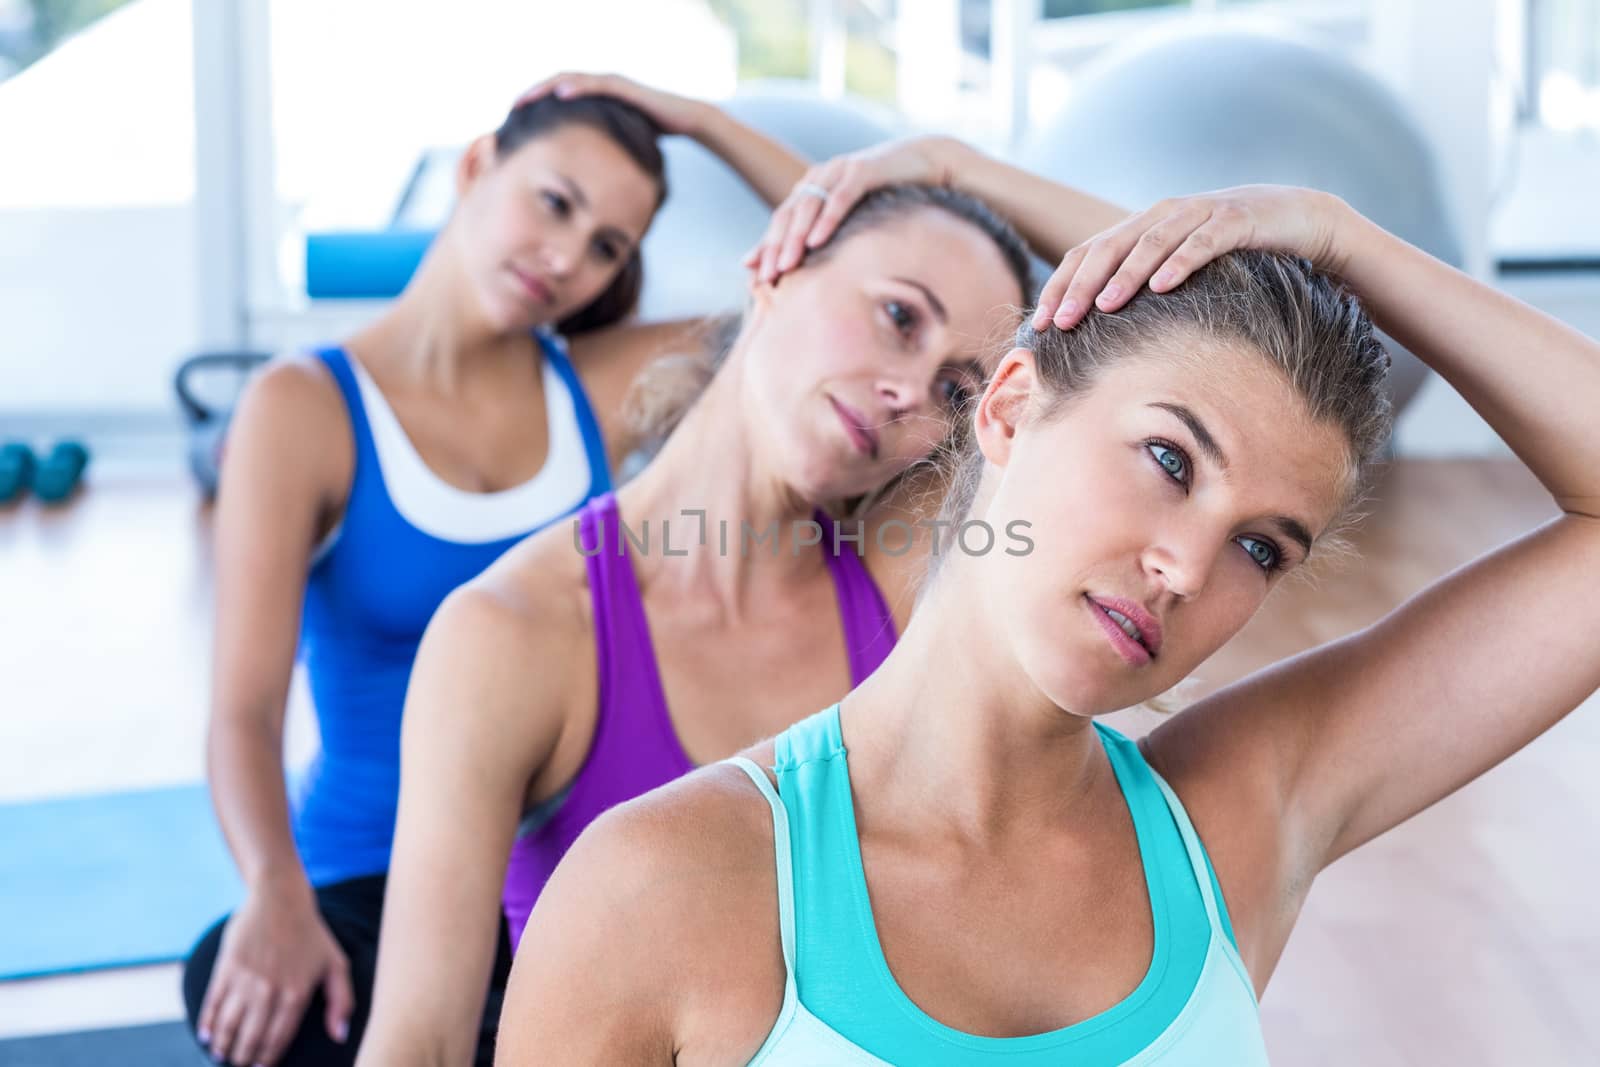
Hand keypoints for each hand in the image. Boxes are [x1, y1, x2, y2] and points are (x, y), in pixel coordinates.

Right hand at [197, 882, 353, 1065]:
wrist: (280, 898)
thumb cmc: (312, 934)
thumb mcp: (336, 964)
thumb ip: (341, 1002)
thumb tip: (340, 1036)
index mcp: (297, 994)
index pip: (278, 1040)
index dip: (267, 1060)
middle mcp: (270, 991)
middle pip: (250, 1038)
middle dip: (243, 1058)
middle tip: (239, 1064)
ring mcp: (246, 980)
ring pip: (230, 1026)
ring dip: (223, 1046)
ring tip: (222, 1055)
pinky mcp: (227, 968)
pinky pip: (213, 1004)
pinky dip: (209, 1024)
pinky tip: (207, 1036)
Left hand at [514, 72, 705, 137]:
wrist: (684, 119)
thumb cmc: (653, 134)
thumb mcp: (618, 145)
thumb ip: (600, 152)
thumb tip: (583, 181)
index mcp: (594, 100)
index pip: (558, 98)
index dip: (536, 106)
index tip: (516, 120)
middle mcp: (599, 86)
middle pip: (557, 85)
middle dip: (533, 95)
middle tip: (512, 108)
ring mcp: (611, 84)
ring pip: (571, 80)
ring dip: (546, 88)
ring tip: (526, 98)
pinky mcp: (624, 87)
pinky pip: (596, 84)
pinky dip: (577, 87)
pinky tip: (561, 94)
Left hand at [745, 136, 965, 283]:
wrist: (928, 162)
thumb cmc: (891, 194)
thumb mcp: (855, 217)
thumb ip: (832, 233)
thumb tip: (810, 265)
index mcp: (814, 188)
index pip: (782, 221)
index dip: (766, 247)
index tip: (753, 277)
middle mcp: (821, 177)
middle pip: (788, 215)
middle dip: (775, 247)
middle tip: (766, 277)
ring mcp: (840, 170)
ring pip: (809, 206)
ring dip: (795, 237)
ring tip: (786, 265)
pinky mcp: (864, 169)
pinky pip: (841, 196)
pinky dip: (827, 218)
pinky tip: (816, 240)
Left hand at [1032, 185, 1349, 330]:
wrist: (1299, 217)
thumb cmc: (1233, 252)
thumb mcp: (1180, 268)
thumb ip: (1143, 287)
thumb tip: (1101, 333)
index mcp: (1141, 226)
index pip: (1087, 253)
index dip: (1060, 286)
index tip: (1040, 324)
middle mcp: (1163, 214)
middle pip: (1109, 248)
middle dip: (1080, 286)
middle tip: (1060, 322)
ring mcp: (1199, 212)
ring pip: (1151, 242)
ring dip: (1124, 276)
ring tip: (1104, 307)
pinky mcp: (1236, 219)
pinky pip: (1203, 241)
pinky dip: (1181, 261)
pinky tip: (1163, 287)